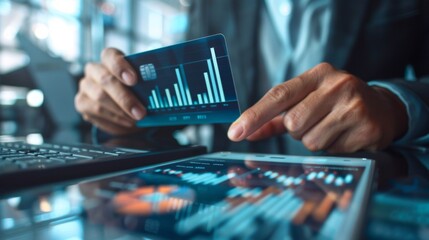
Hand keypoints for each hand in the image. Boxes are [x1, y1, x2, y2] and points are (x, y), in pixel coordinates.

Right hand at [75, 48, 145, 134]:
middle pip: (105, 80)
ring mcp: (85, 85)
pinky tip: (126, 123)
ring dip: (120, 112)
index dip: (121, 67)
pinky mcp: (81, 102)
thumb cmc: (136, 91)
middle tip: (141, 112)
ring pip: (99, 98)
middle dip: (125, 98)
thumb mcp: (143, 84)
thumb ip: (146, 83)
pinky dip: (113, 119)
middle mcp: (94, 69)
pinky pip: (94, 112)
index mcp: (109, 58)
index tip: (134, 80)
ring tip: (136, 120)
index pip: (110, 56)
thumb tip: (158, 90)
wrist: (125, 107)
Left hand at [227, 63, 407, 152]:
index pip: (278, 95)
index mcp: (317, 74)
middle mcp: (337, 84)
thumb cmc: (334, 103)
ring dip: (315, 140)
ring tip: (332, 128)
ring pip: (311, 140)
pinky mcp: (366, 127)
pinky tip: (346, 135)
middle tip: (315, 122)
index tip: (235, 133)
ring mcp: (354, 105)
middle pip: (293, 123)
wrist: (382, 108)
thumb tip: (243, 131)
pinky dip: (333, 148)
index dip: (254, 115)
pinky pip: (332, 150)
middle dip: (298, 130)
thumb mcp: (306, 101)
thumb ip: (273, 117)